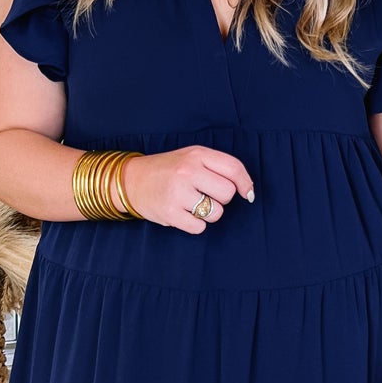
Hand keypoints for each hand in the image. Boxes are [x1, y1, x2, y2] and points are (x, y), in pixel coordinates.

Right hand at [118, 146, 256, 234]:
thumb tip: (249, 191)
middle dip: (221, 198)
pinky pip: (200, 227)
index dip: (245, 183)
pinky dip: (195, 225)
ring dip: (209, 213)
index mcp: (196, 154)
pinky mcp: (170, 213)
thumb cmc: (169, 170)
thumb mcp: (192, 158)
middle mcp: (188, 171)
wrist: (132, 180)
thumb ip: (219, 168)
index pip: (233, 168)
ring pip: (216, 212)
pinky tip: (183, 214)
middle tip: (205, 195)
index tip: (247, 193)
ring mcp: (178, 192)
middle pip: (228, 193)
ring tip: (192, 204)